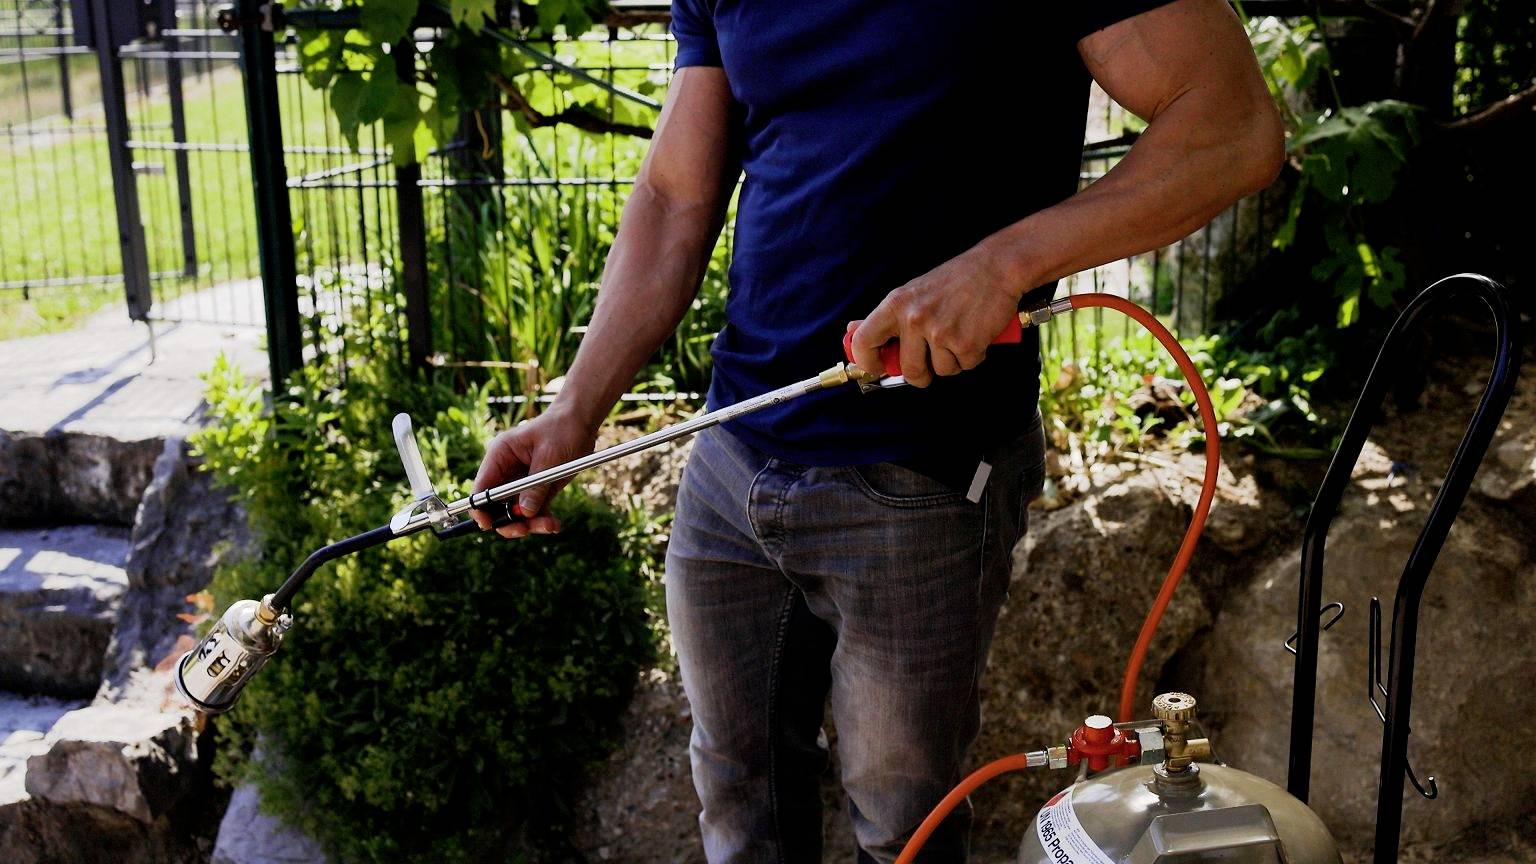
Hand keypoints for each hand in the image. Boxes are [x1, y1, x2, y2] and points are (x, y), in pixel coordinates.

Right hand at [471, 406, 598, 538]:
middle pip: (496, 507)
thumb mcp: (549, 456)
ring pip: (515, 514)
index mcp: (499, 456)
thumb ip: (536, 486)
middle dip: (508, 521)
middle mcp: (506, 472)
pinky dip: (542, 521)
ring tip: (549, 525)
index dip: (480, 509)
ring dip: (529, 524)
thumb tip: (524, 513)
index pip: (481, 488)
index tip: (488, 524)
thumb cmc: (562, 430)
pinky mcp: (537, 491)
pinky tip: (554, 524)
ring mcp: (521, 484)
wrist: (581, 424)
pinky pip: (533, 513)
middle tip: (524, 530)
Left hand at [848, 244, 1022, 387]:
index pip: (864, 341)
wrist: (996, 267)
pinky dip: (973, 357)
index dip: (867, 361)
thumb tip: (853, 332)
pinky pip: (965, 366)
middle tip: (930, 365)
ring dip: (952, 361)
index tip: (877, 367)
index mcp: (896, 304)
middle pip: (908, 369)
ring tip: (960, 335)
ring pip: (940, 371)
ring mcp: (940, 332)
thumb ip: (887, 317)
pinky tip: (976, 334)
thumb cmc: (955, 280)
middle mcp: (914, 318)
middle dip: (920, 375)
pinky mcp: (966, 343)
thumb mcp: (913, 292)